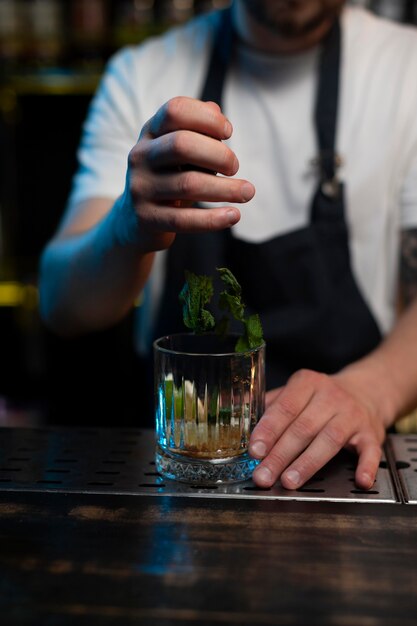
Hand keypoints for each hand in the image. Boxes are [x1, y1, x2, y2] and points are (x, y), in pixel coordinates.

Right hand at [118, 96, 254, 251]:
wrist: (134, 221)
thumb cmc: (168, 180)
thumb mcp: (178, 153)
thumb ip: (198, 133)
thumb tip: (216, 112)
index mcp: (150, 133)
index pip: (175, 111)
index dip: (207, 118)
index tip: (228, 132)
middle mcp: (140, 156)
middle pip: (182, 145)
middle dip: (218, 154)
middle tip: (235, 167)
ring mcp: (140, 188)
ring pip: (188, 184)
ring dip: (226, 189)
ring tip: (248, 192)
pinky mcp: (146, 219)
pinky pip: (183, 220)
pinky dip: (213, 219)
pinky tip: (234, 215)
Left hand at [249, 368, 386, 489]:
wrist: (366, 391)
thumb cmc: (321, 397)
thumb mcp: (296, 391)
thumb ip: (269, 405)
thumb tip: (234, 419)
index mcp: (307, 383)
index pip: (285, 407)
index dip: (268, 430)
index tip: (254, 450)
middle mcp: (331, 397)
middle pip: (303, 428)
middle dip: (280, 455)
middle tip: (263, 475)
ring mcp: (352, 415)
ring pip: (328, 440)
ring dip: (308, 463)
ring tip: (289, 481)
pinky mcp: (371, 433)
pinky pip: (370, 451)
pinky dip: (366, 467)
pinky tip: (359, 481)